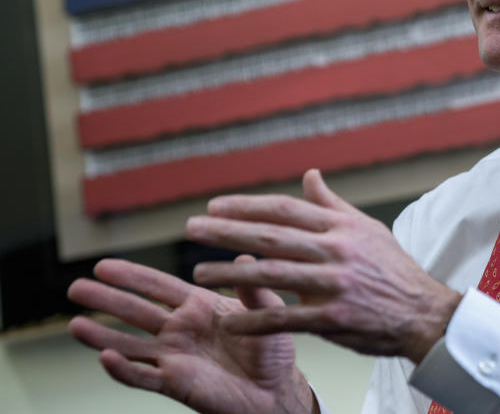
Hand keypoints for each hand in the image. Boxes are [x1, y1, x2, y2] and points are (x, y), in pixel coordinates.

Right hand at [68, 257, 318, 413]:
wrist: (275, 391)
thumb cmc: (274, 350)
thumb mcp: (268, 313)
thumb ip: (253, 290)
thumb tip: (244, 257)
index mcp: (200, 306)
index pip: (159, 287)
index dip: (132, 276)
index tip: (103, 265)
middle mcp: (182, 329)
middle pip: (136, 312)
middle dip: (106, 300)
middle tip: (76, 287)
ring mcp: (175, 357)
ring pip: (130, 344)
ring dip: (101, 335)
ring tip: (74, 324)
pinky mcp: (176, 384)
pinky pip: (143, 376)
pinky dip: (123, 369)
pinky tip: (105, 356)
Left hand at [186, 169, 461, 362]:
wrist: (423, 312)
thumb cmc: (392, 269)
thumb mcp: (367, 229)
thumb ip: (332, 205)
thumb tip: (309, 175)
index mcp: (341, 227)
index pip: (284, 210)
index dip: (246, 206)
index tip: (214, 206)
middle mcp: (336, 251)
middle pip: (271, 237)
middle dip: (227, 231)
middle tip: (192, 229)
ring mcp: (334, 284)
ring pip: (273, 275)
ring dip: (230, 274)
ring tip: (198, 274)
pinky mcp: (334, 318)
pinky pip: (286, 318)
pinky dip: (255, 319)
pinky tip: (230, 321)